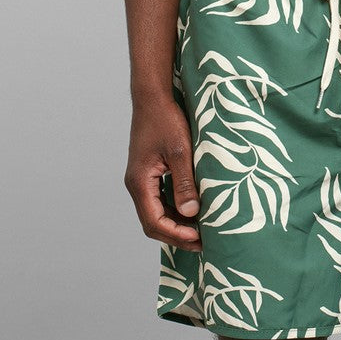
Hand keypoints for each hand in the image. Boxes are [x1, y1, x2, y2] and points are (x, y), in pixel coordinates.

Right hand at [124, 94, 202, 252]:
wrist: (153, 97)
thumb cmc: (166, 119)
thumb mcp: (180, 151)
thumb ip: (185, 183)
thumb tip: (191, 214)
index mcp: (139, 182)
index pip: (154, 222)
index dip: (176, 234)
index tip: (199, 239)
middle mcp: (136, 185)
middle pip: (153, 222)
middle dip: (176, 235)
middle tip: (203, 242)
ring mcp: (141, 179)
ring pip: (156, 212)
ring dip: (176, 224)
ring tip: (201, 230)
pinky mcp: (149, 173)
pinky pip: (159, 199)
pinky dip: (174, 209)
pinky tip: (192, 210)